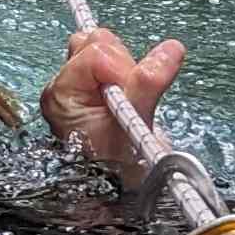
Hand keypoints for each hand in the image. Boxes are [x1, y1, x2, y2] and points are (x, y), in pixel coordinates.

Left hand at [40, 26, 183, 177]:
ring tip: (130, 99)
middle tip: (130, 99)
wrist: (123, 192)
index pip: (95, 54)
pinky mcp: (92, 85)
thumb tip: (171, 49)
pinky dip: (124, 68)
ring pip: (100, 45)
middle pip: (94, 42)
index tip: (130, 97)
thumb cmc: (120, 169)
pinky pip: (108, 57)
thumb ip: (147, 86)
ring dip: (123, 66)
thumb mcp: (134, 128)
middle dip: (121, 64)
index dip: (121, 69)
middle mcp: (64, 87)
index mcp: (62, 96)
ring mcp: (77, 85)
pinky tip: (128, 93)